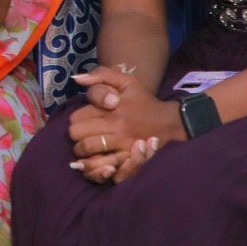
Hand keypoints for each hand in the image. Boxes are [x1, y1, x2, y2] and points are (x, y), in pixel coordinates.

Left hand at [67, 65, 179, 183]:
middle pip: (78, 137)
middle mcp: (116, 129)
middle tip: (84, 137)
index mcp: (112, 110)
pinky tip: (98, 164)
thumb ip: (101, 75)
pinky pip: (106, 171)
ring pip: (88, 155)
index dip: (77, 121)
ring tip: (88, 151)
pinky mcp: (131, 162)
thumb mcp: (126, 81)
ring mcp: (123, 147)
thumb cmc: (143, 101)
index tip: (85, 121)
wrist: (170, 122)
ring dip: (83, 155)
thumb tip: (76, 78)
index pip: (76, 119)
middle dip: (77, 137)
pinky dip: (98, 170)